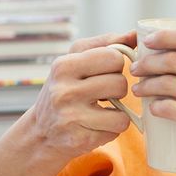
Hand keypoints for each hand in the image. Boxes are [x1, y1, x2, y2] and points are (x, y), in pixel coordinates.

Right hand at [26, 30, 136, 158]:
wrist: (41, 132)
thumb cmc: (65, 89)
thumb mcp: (76, 60)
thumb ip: (106, 44)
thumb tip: (134, 34)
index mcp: (64, 66)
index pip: (113, 57)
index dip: (115, 65)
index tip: (105, 72)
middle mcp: (64, 91)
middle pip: (120, 84)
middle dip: (118, 89)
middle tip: (103, 93)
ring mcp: (71, 118)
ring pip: (122, 112)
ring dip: (118, 112)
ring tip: (101, 110)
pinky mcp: (80, 140)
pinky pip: (116, 131)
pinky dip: (111, 128)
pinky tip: (96, 125)